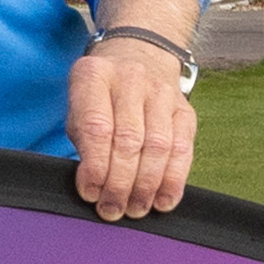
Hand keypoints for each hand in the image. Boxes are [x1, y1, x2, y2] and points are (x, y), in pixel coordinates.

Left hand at [68, 31, 197, 221]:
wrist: (138, 54)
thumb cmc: (101, 94)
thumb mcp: (78, 106)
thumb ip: (83, 140)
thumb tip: (94, 186)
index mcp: (95, 75)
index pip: (97, 128)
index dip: (95, 167)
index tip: (90, 193)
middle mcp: (130, 79)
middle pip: (129, 141)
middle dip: (120, 183)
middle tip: (112, 209)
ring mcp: (162, 92)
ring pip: (158, 147)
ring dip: (146, 186)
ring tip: (135, 209)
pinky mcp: (185, 109)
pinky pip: (183, 149)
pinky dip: (174, 180)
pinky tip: (163, 200)